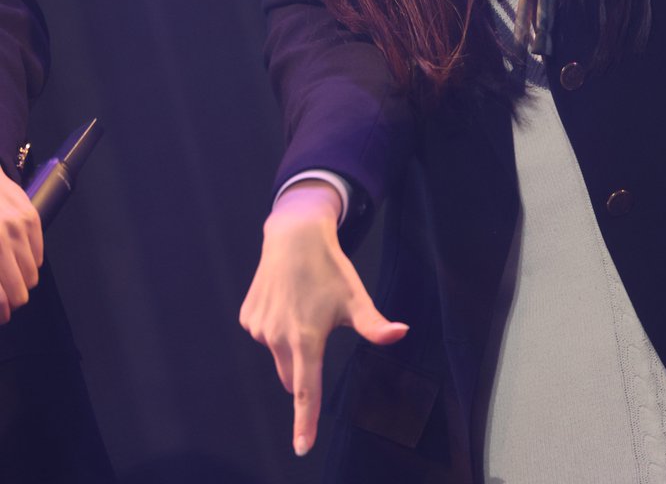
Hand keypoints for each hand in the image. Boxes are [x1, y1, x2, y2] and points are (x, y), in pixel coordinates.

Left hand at [0, 169, 42, 323]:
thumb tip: (1, 304)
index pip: (1, 295)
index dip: (2, 311)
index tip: (2, 315)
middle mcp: (3, 237)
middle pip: (19, 290)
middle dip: (11, 300)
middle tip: (4, 302)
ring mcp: (19, 226)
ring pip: (31, 275)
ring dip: (20, 282)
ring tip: (9, 280)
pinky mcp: (32, 217)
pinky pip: (39, 255)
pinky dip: (29, 263)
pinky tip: (17, 261)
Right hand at [239, 181, 407, 456]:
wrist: (293, 235)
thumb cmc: (329, 268)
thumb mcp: (355, 297)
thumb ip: (375, 325)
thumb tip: (401, 334)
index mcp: (306, 339)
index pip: (305, 391)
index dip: (305, 421)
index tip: (302, 448)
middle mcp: (277, 338)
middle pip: (291, 376)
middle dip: (304, 367)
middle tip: (318, 329)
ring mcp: (258, 328)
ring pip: (277, 354)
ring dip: (289, 343)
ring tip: (301, 304)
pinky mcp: (247, 317)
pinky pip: (264, 335)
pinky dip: (275, 326)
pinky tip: (285, 299)